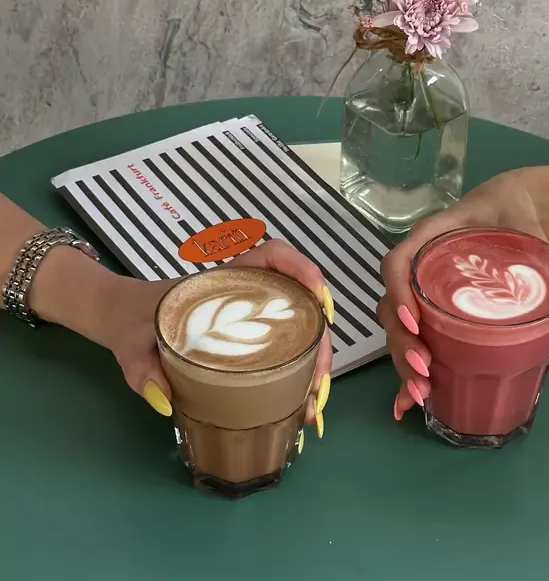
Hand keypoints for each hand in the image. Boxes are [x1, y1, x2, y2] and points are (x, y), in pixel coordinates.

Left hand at [94, 240, 333, 431]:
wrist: (121, 318)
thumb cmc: (131, 320)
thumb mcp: (130, 343)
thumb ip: (141, 367)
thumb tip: (165, 400)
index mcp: (223, 282)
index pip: (272, 256)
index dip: (301, 268)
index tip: (317, 297)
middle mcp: (246, 294)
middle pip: (299, 301)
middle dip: (319, 337)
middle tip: (318, 379)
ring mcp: (250, 316)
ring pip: (298, 326)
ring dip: (315, 358)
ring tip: (314, 398)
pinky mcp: (248, 337)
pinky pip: (285, 344)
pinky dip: (300, 369)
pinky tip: (301, 398)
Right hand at [378, 172, 547, 419]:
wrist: (506, 211)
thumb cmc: (510, 217)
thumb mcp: (527, 230)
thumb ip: (545, 259)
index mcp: (431, 238)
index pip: (399, 262)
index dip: (400, 291)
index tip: (415, 320)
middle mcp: (417, 265)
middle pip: (391, 303)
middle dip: (402, 341)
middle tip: (424, 368)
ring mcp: (419, 290)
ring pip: (396, 327)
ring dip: (403, 361)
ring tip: (421, 394)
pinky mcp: (428, 310)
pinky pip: (408, 338)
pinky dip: (405, 370)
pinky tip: (405, 404)